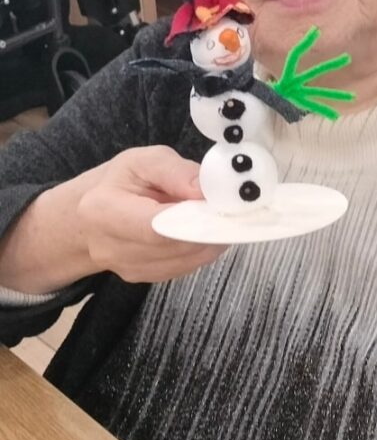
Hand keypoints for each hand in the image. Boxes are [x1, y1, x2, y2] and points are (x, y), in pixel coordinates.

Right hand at [73, 145, 226, 283]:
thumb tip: (207, 191)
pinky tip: (200, 231)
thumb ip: (176, 172)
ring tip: (212, 216)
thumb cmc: (117, 183)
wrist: (87, 217)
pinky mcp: (144, 278)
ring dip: (209, 240)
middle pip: (176, 246)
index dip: (194, 220)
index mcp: (104, 211)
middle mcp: (112, 247)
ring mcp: (128, 268)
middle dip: (209, 228)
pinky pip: (185, 267)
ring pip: (187, 260)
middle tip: (227, 209)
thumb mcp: (142, 161)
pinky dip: (200, 249)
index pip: (157, 227)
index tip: (219, 206)